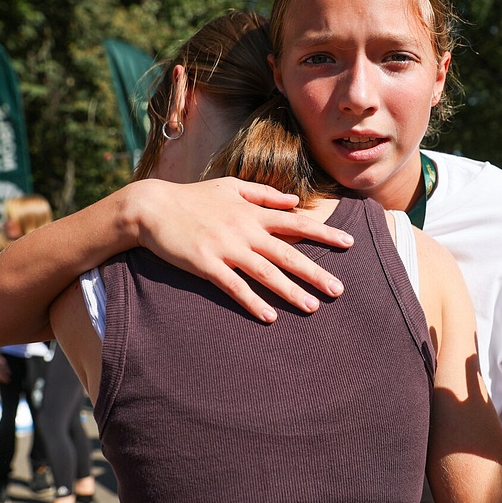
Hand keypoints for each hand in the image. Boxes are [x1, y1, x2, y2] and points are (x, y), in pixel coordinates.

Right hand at [133, 177, 353, 322]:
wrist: (152, 208)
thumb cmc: (193, 197)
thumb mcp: (231, 185)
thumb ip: (264, 193)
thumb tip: (294, 200)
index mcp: (253, 212)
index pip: (298, 223)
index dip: (325, 233)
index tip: (349, 243)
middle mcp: (246, 231)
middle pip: (289, 254)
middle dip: (316, 272)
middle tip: (339, 290)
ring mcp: (227, 249)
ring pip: (266, 274)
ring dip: (291, 292)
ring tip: (312, 307)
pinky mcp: (207, 265)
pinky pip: (235, 288)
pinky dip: (253, 302)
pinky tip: (270, 317)